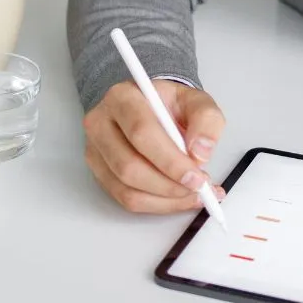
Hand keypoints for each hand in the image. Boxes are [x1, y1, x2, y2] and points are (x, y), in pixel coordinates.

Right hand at [83, 79, 225, 213]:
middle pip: (129, 166)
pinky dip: (157, 205)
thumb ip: (206, 120)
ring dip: (165, 199)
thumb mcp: (195, 100)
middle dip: (169, 185)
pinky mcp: (100, 172)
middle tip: (198, 188)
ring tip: (193, 193)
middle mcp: (101, 123)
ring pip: (127, 188)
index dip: (170, 160)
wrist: (152, 108)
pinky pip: (126, 199)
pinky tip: (179, 198)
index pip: (141, 132)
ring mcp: (97, 150)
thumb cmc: (169, 105)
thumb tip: (200, 153)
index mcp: (123, 97)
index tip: (196, 176)